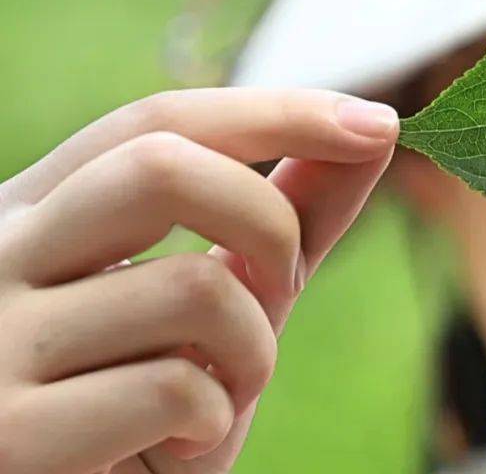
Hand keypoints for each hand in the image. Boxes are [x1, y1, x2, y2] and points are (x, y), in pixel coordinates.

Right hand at [0, 88, 398, 473]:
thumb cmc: (141, 406)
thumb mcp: (216, 301)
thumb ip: (284, 217)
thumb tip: (370, 132)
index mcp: (38, 210)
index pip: (159, 122)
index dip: (277, 113)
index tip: (379, 124)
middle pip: (161, 167)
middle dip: (270, 223)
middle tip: (283, 285)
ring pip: (192, 288)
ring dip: (253, 354)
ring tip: (218, 396)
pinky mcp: (7, 433)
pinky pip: (173, 390)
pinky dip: (212, 423)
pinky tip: (171, 448)